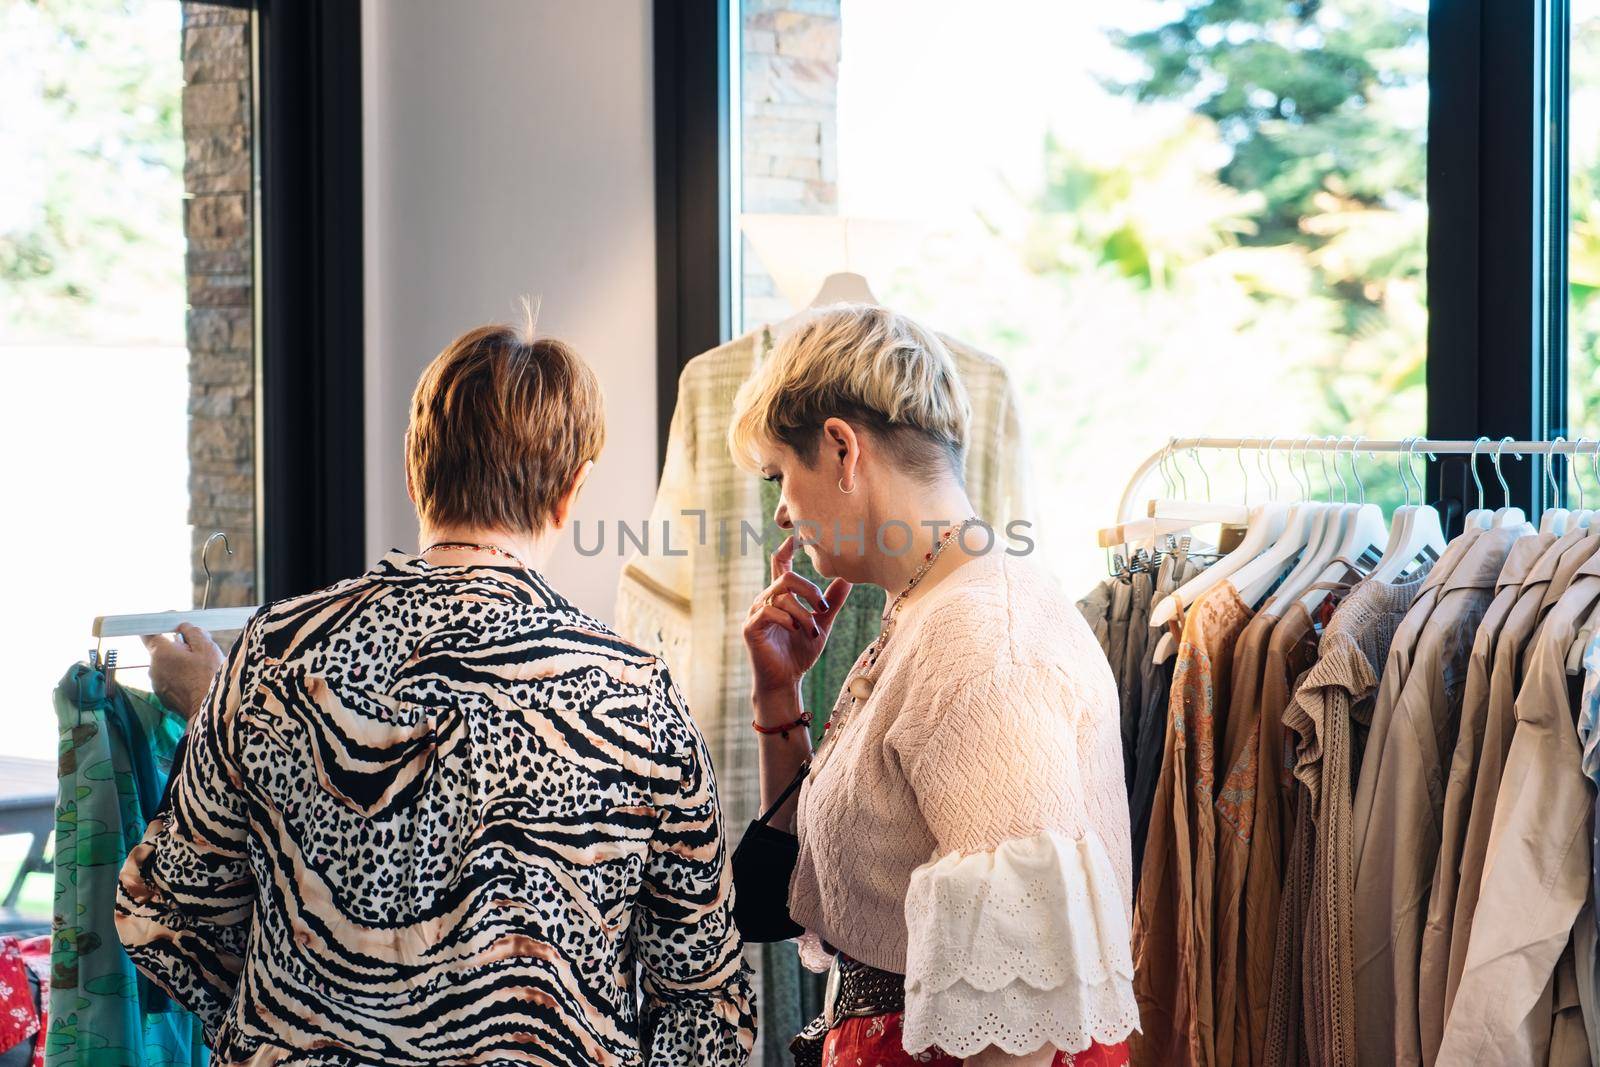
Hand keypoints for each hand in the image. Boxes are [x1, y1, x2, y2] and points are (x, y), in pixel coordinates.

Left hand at [141, 623, 224, 720]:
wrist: (211, 711)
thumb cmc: (210, 677)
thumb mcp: (207, 647)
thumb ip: (191, 631)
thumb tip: (183, 626)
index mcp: (161, 653)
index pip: (147, 633)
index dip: (157, 627)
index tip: (170, 626)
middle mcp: (153, 668)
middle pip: (161, 651)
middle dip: (176, 649)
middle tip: (197, 653)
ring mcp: (156, 685)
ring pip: (166, 667)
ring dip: (179, 666)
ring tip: (199, 672)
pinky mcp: (162, 697)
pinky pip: (169, 682)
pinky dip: (179, 680)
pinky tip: (195, 684)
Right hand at [742, 535, 851, 700]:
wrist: (785, 682)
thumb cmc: (800, 652)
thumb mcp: (822, 623)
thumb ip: (831, 601)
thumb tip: (848, 577)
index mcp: (781, 596)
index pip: (781, 563)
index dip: (787, 547)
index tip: (797, 534)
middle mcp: (766, 599)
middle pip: (787, 576)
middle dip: (809, 589)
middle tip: (822, 607)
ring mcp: (756, 613)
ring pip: (782, 596)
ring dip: (804, 613)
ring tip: (813, 631)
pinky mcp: (751, 628)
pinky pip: (769, 612)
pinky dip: (788, 619)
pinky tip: (797, 630)